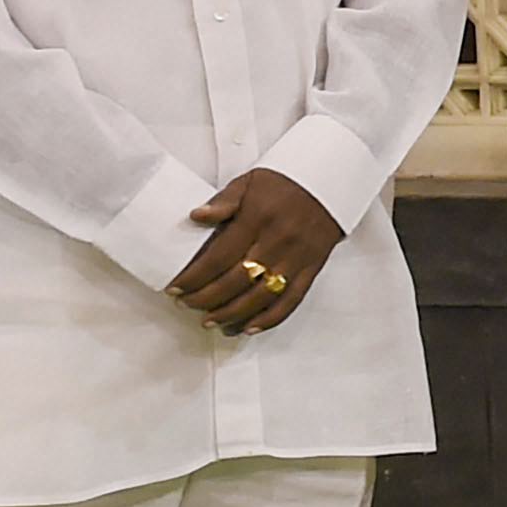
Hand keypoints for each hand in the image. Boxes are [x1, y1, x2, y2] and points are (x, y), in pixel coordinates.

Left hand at [172, 167, 344, 334]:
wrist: (330, 179)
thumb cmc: (286, 182)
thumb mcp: (249, 181)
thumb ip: (223, 201)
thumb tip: (196, 216)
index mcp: (257, 219)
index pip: (219, 257)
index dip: (194, 278)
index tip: (176, 288)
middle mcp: (277, 241)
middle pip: (236, 282)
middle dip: (206, 299)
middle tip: (187, 305)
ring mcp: (296, 258)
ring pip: (260, 297)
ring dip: (232, 314)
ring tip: (211, 321)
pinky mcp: (311, 268)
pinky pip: (291, 300)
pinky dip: (269, 319)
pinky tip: (249, 327)